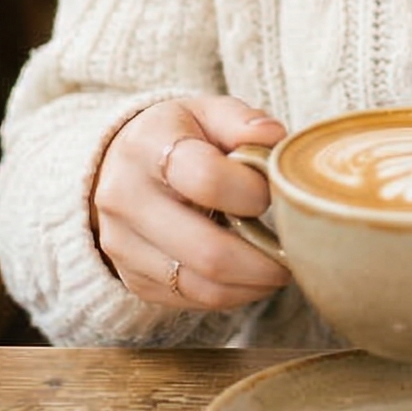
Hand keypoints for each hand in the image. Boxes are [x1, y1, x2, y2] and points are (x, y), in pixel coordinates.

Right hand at [92, 96, 290, 311]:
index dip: (251, 192)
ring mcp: (124, 244)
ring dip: (252, 284)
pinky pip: (191, 299)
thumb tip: (274, 140)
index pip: (206, 179)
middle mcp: (125, 199)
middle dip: (264, 259)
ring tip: (277, 267)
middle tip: (291, 249)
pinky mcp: (132, 278)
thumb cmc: (177, 135)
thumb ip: (242, 122)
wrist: (120, 166)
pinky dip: (231, 293)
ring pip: (202, 286)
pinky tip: (249, 275)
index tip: (270, 192)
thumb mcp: (206, 111)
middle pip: (207, 251)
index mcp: (147, 147)